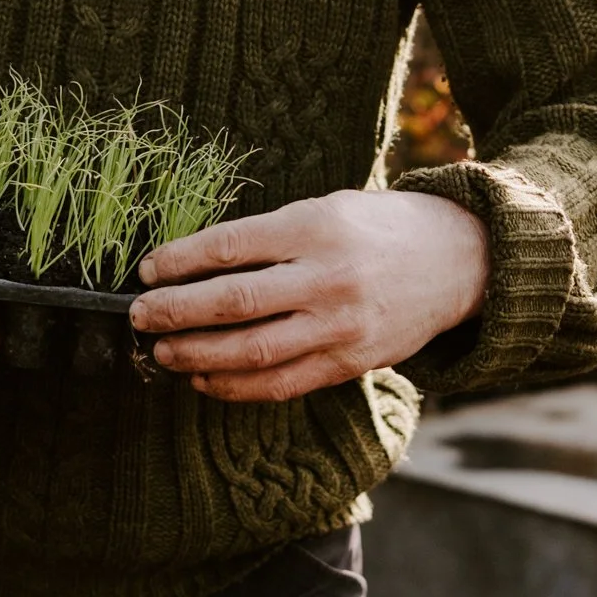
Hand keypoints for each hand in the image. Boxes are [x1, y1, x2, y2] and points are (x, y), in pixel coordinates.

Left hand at [130, 189, 489, 403]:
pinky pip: (282, 383)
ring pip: (252, 351)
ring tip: (162, 351)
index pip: (230, 247)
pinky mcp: (351, 362)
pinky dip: (236, 387)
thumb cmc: (379, 228)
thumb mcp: (326, 210)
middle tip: (138, 316)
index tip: (146, 270)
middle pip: (233, 303)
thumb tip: (196, 264)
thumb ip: (271, 237)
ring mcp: (341, 325)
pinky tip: (205, 380)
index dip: (179, 261)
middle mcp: (327, 277)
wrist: (458, 259)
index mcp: (316, 226)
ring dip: (196, 356)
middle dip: (174, 312)